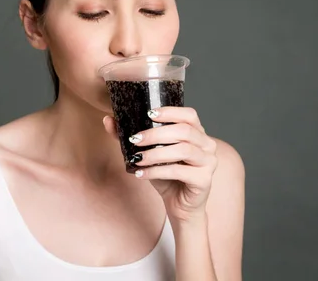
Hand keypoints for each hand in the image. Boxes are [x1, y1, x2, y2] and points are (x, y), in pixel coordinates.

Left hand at [104, 107, 217, 222]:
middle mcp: (207, 144)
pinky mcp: (204, 179)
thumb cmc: (166, 175)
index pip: (189, 114)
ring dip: (155, 153)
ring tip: (137, 159)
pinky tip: (141, 174)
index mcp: (197, 133)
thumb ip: (130, 136)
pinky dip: (157, 171)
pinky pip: (179, 171)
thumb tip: (108, 119)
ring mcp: (208, 162)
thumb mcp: (148, 153)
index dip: (170, 112)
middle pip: (183, 131)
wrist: (180, 205)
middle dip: (156, 134)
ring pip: (182, 150)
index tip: (148, 114)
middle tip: (135, 139)